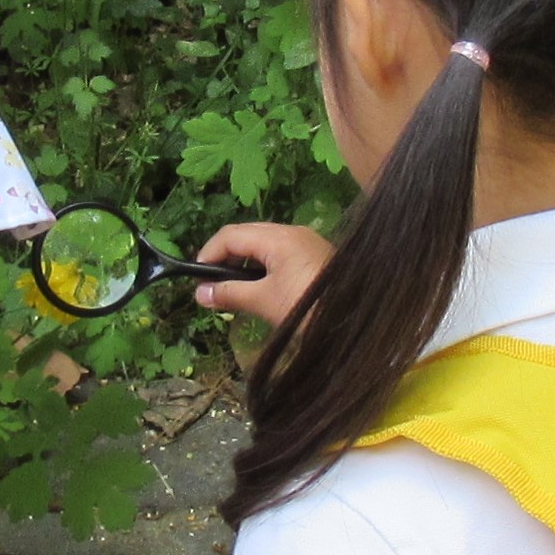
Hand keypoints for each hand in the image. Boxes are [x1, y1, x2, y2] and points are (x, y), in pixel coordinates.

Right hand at [197, 222, 329, 325]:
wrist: (358, 322)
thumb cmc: (309, 309)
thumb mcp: (265, 302)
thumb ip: (230, 294)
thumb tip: (199, 294)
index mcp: (278, 237)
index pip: (231, 234)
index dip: (208, 253)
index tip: (196, 279)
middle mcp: (292, 232)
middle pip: (247, 235)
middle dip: (225, 257)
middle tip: (210, 284)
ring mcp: (307, 243)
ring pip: (264, 244)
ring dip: (243, 263)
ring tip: (231, 288)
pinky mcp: (316, 257)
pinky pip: (280, 254)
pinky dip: (262, 267)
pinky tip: (258, 288)